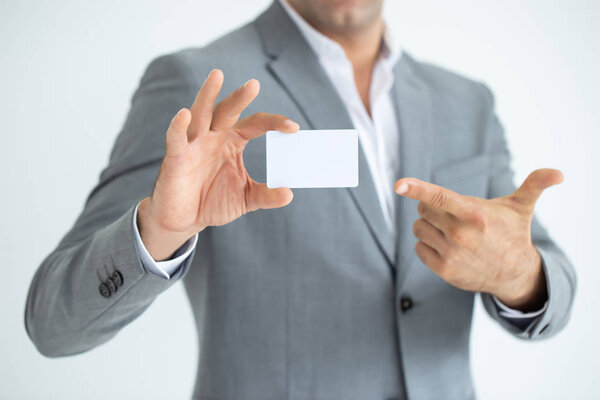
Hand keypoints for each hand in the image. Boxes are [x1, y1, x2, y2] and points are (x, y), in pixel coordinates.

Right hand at [137, 69, 298, 260]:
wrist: (184, 220)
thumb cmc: (213, 202)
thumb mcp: (245, 199)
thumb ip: (266, 195)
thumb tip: (289, 193)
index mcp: (233, 141)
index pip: (255, 124)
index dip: (274, 123)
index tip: (293, 128)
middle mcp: (214, 136)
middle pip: (227, 111)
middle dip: (239, 97)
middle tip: (254, 84)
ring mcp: (194, 144)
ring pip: (200, 114)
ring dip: (207, 95)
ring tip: (217, 75)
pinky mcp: (176, 157)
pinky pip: (177, 138)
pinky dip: (178, 126)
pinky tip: (184, 114)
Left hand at [394, 169, 563, 311]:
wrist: (514, 274)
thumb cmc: (512, 233)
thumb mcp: (521, 208)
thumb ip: (535, 185)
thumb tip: (559, 173)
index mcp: (475, 214)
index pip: (440, 197)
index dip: (418, 189)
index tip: (399, 184)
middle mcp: (460, 234)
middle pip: (424, 209)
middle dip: (433, 208)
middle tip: (454, 215)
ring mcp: (450, 253)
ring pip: (418, 227)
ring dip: (429, 226)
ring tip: (452, 231)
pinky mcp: (443, 269)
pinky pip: (419, 247)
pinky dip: (428, 244)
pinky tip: (447, 247)